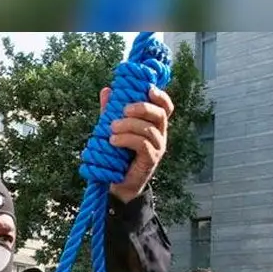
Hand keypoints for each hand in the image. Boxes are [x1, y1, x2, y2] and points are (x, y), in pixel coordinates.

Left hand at [102, 86, 174, 202]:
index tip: (148, 89)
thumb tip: (107, 90)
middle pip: (159, 114)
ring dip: (128, 126)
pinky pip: (142, 144)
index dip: (160, 96)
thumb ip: (111, 110)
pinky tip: (113, 141)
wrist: (118, 182)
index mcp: (154, 124)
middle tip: (124, 110)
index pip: (165, 107)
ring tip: (111, 128)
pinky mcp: (151, 160)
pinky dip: (126, 139)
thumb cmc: (118, 152)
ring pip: (148, 129)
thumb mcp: (114, 127)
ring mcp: (158, 147)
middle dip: (142, 108)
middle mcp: (160, 134)